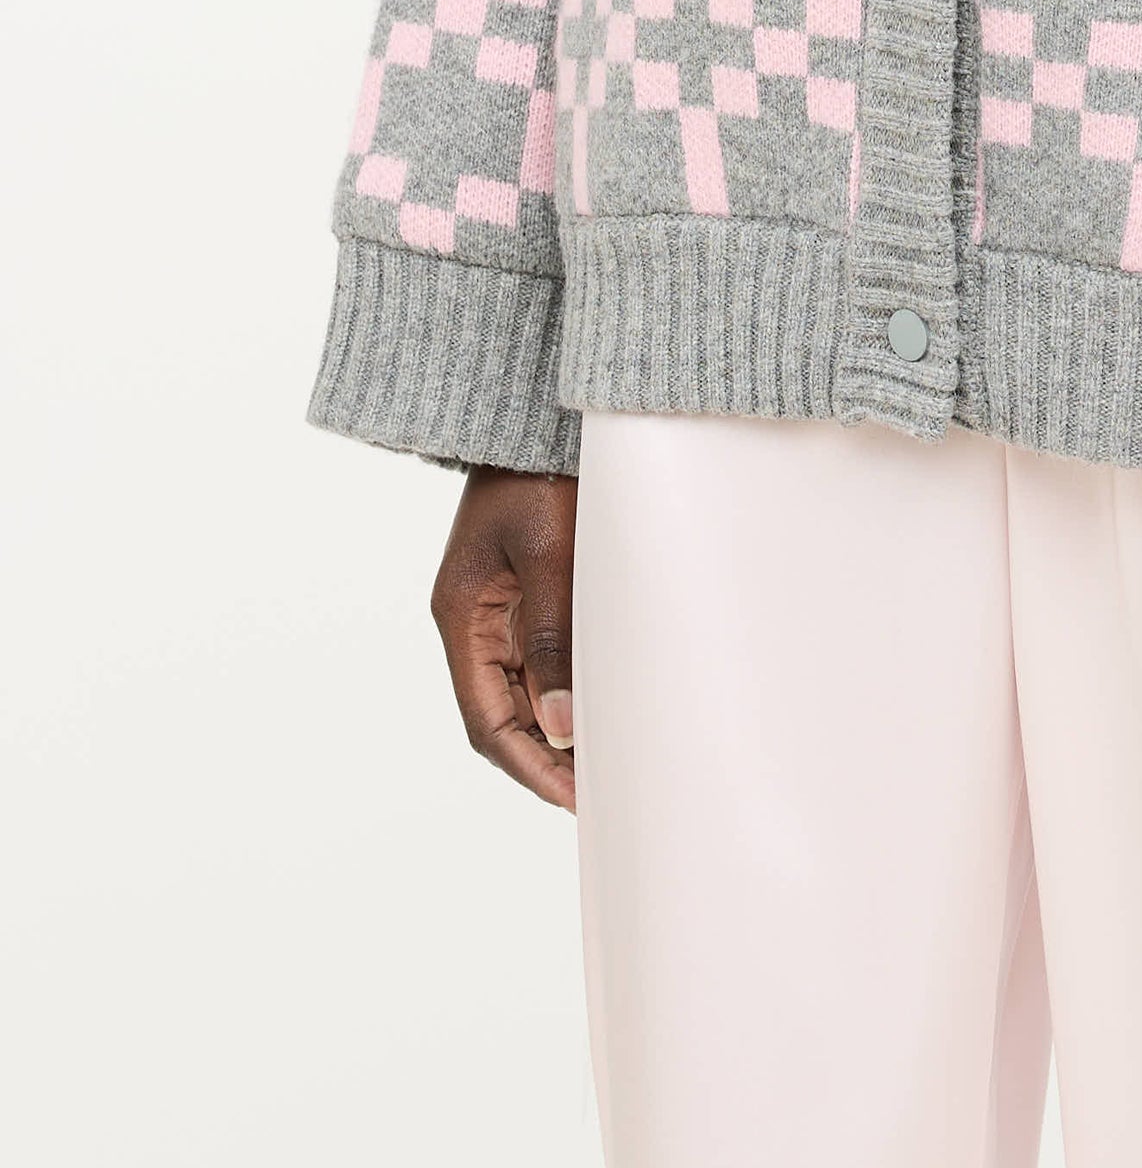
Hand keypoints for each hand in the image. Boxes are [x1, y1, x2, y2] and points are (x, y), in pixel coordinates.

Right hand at [429, 466, 580, 811]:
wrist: (536, 418)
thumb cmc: (538, 476)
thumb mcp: (547, 553)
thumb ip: (552, 636)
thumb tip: (559, 723)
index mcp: (462, 616)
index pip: (486, 719)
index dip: (527, 764)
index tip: (571, 796)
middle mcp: (474, 622)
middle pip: (502, 714)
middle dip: (545, 758)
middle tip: (598, 792)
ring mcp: (499, 610)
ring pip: (523, 692)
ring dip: (556, 730)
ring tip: (605, 762)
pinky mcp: (528, 594)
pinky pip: (541, 659)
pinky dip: (566, 690)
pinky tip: (601, 708)